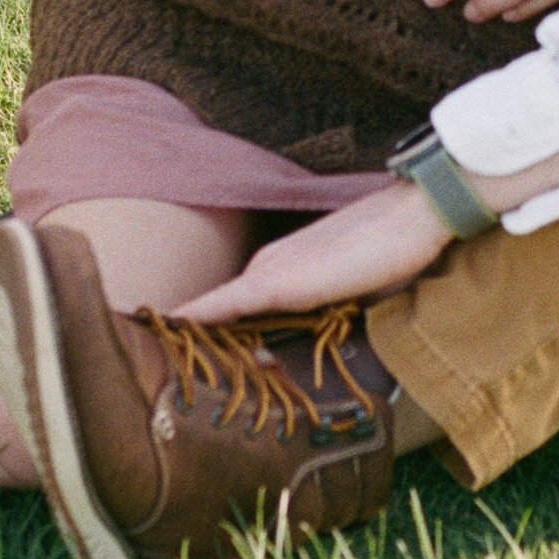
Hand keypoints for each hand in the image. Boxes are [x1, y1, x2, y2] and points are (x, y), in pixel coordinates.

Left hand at [178, 125, 558, 320]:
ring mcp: (270, 270)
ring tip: (146, 335)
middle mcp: (271, 264)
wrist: (412, 215)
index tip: (177, 334)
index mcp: (288, 267)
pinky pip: (221, 305)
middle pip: (222, 304)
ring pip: (217, 305)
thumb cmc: (396, 249)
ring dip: (186, 324)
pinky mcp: (274, 282)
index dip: (209, 319)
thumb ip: (334, 311)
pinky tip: (164, 324)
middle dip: (191, 328)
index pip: (239, 299)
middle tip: (153, 344)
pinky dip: (192, 315)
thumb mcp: (361, 290)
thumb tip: (319, 339)